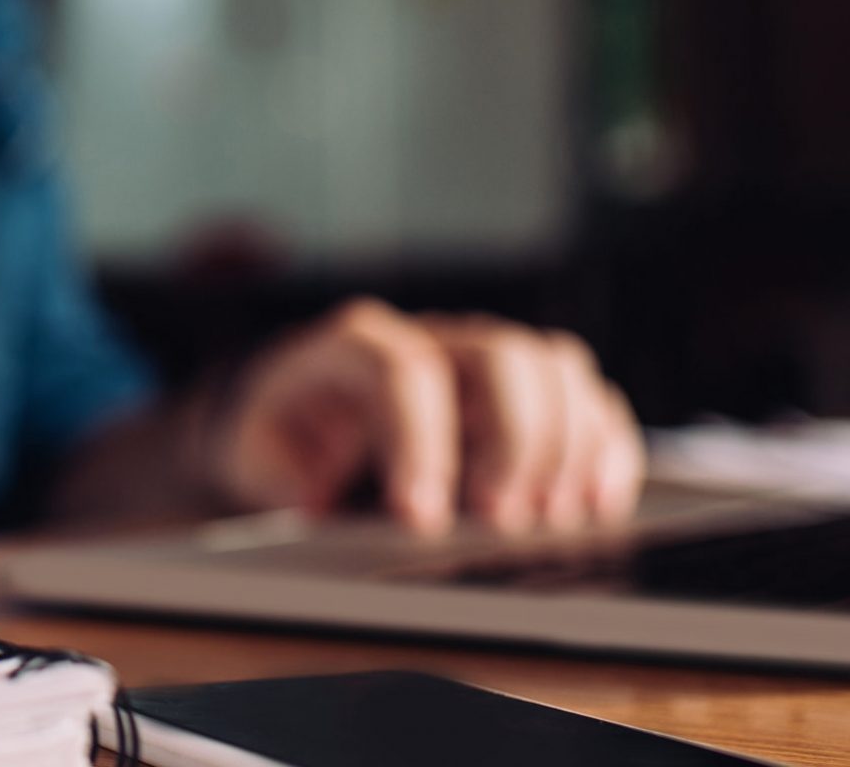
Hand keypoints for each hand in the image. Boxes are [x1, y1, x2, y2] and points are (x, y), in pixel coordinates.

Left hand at [213, 298, 643, 535]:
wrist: (296, 417)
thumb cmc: (279, 437)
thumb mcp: (255, 454)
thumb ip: (284, 473)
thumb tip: (322, 502)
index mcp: (354, 345)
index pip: (403, 371)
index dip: (421, 443)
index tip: (421, 517)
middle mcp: (430, 338)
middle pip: (500, 355)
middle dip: (513, 440)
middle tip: (501, 520)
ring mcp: (483, 358)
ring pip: (553, 366)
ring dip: (567, 445)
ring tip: (553, 519)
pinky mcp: (523, 391)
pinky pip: (584, 397)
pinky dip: (604, 447)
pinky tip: (599, 502)